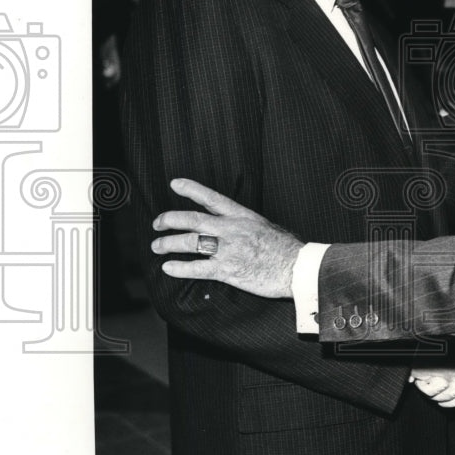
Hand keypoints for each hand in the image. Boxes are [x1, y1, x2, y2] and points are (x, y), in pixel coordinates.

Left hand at [151, 178, 303, 297]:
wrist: (297, 267)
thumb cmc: (287, 249)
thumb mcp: (266, 227)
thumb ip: (246, 225)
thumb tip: (236, 227)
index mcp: (242, 216)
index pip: (211, 198)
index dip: (191, 189)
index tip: (175, 184)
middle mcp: (232, 229)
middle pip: (192, 219)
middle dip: (169, 220)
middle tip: (157, 223)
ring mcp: (228, 249)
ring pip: (190, 242)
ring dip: (169, 243)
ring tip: (157, 246)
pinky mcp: (227, 270)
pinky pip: (197, 268)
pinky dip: (180, 268)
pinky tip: (168, 267)